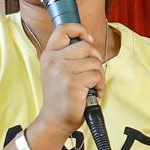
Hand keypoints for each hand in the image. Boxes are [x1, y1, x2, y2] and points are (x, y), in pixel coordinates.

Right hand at [33, 22, 105, 136]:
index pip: (63, 29)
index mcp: (49, 55)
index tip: (88, 39)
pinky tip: (92, 93)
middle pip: (86, 46)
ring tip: (90, 86)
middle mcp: (53, 60)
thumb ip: (68, 56)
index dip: (80, 30)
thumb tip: (88, 41)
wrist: (54, 120)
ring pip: (95, 62)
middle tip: (92, 73)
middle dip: (95, 59)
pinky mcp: (72, 83)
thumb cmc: (61, 96)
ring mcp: (62, 71)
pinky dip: (100, 86)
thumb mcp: (57, 71)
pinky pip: (97, 76)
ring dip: (99, 76)